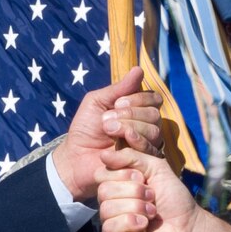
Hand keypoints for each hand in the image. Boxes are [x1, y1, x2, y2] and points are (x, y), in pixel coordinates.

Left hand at [52, 65, 164, 202]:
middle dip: (131, 114)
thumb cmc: (85, 128)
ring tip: (109, 132)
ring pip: (154, 130)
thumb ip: (119, 89)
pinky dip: (135, 142)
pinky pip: (152, 149)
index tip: (117, 103)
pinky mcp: (146, 162)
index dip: (139, 99)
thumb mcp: (97, 102)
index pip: (153, 99)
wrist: (75, 157)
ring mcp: (147, 144)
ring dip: (130, 128)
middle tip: (107, 120)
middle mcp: (146, 126)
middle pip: (155, 114)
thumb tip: (138, 69)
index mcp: (138, 110)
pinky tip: (118, 146)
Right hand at [97, 146, 230, 231]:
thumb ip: (131, 157)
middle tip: (152, 197)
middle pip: (104, 191)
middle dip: (134, 192)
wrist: (188, 226)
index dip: (123, 174)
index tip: (143, 179)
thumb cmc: (173, 198)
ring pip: (106, 209)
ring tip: (152, 212)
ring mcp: (111, 224)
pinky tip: (144, 225)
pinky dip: (129, 223)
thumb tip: (104, 154)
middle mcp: (111, 203)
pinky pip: (109, 228)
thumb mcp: (156, 168)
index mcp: (117, 185)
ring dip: (136, 207)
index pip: (101, 174)